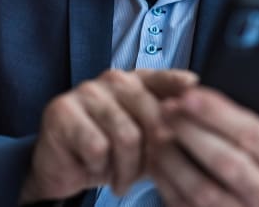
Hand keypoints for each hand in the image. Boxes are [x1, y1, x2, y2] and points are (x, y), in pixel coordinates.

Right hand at [19, 68, 197, 203]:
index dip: (178, 83)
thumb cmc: (112, 152)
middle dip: (155, 152)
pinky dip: (100, 168)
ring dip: (127, 169)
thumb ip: (165, 126)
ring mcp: (87, 91)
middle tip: (147, 174)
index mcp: (135, 81)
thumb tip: (196, 124)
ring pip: (126, 135)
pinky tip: (95, 170)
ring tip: (120, 178)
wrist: (64, 168)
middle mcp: (114, 79)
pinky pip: (97, 147)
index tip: (194, 86)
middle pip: (151, 113)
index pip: (162, 78)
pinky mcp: (62, 110)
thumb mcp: (144, 140)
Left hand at [149, 63, 258, 206]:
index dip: (217, 113)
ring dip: (174, 157)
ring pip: (202, 188)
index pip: (250, 133)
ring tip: (157, 128)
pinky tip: (157, 158)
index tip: (190, 94)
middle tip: (168, 106)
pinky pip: (187, 206)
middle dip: (191, 130)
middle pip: (224, 160)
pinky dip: (168, 182)